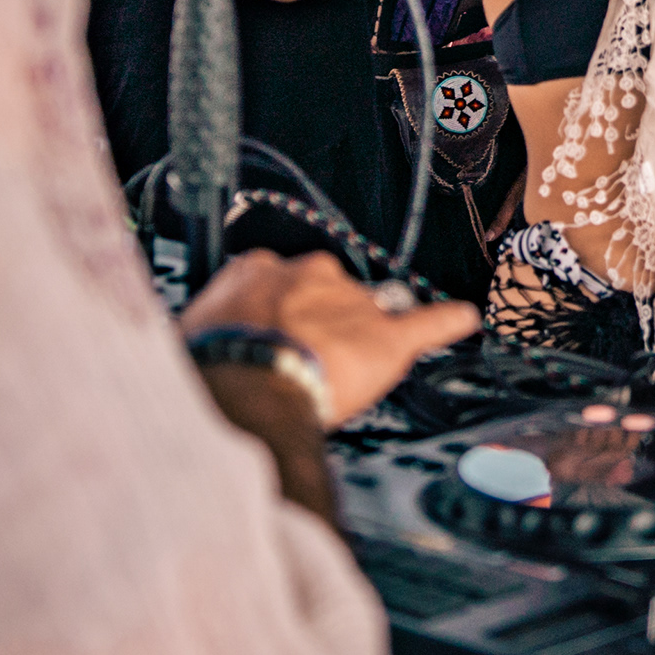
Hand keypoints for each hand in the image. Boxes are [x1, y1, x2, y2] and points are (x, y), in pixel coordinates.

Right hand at [183, 249, 477, 424]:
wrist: (250, 383)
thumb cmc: (213, 366)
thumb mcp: (191, 337)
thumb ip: (209, 333)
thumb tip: (198, 355)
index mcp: (257, 270)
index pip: (275, 284)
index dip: (274, 316)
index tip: (269, 336)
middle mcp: (309, 274)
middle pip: (325, 294)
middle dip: (317, 326)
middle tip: (300, 365)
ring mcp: (350, 302)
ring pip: (364, 315)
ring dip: (356, 340)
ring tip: (345, 372)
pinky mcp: (387, 337)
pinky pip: (427, 323)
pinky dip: (446, 322)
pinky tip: (463, 319)